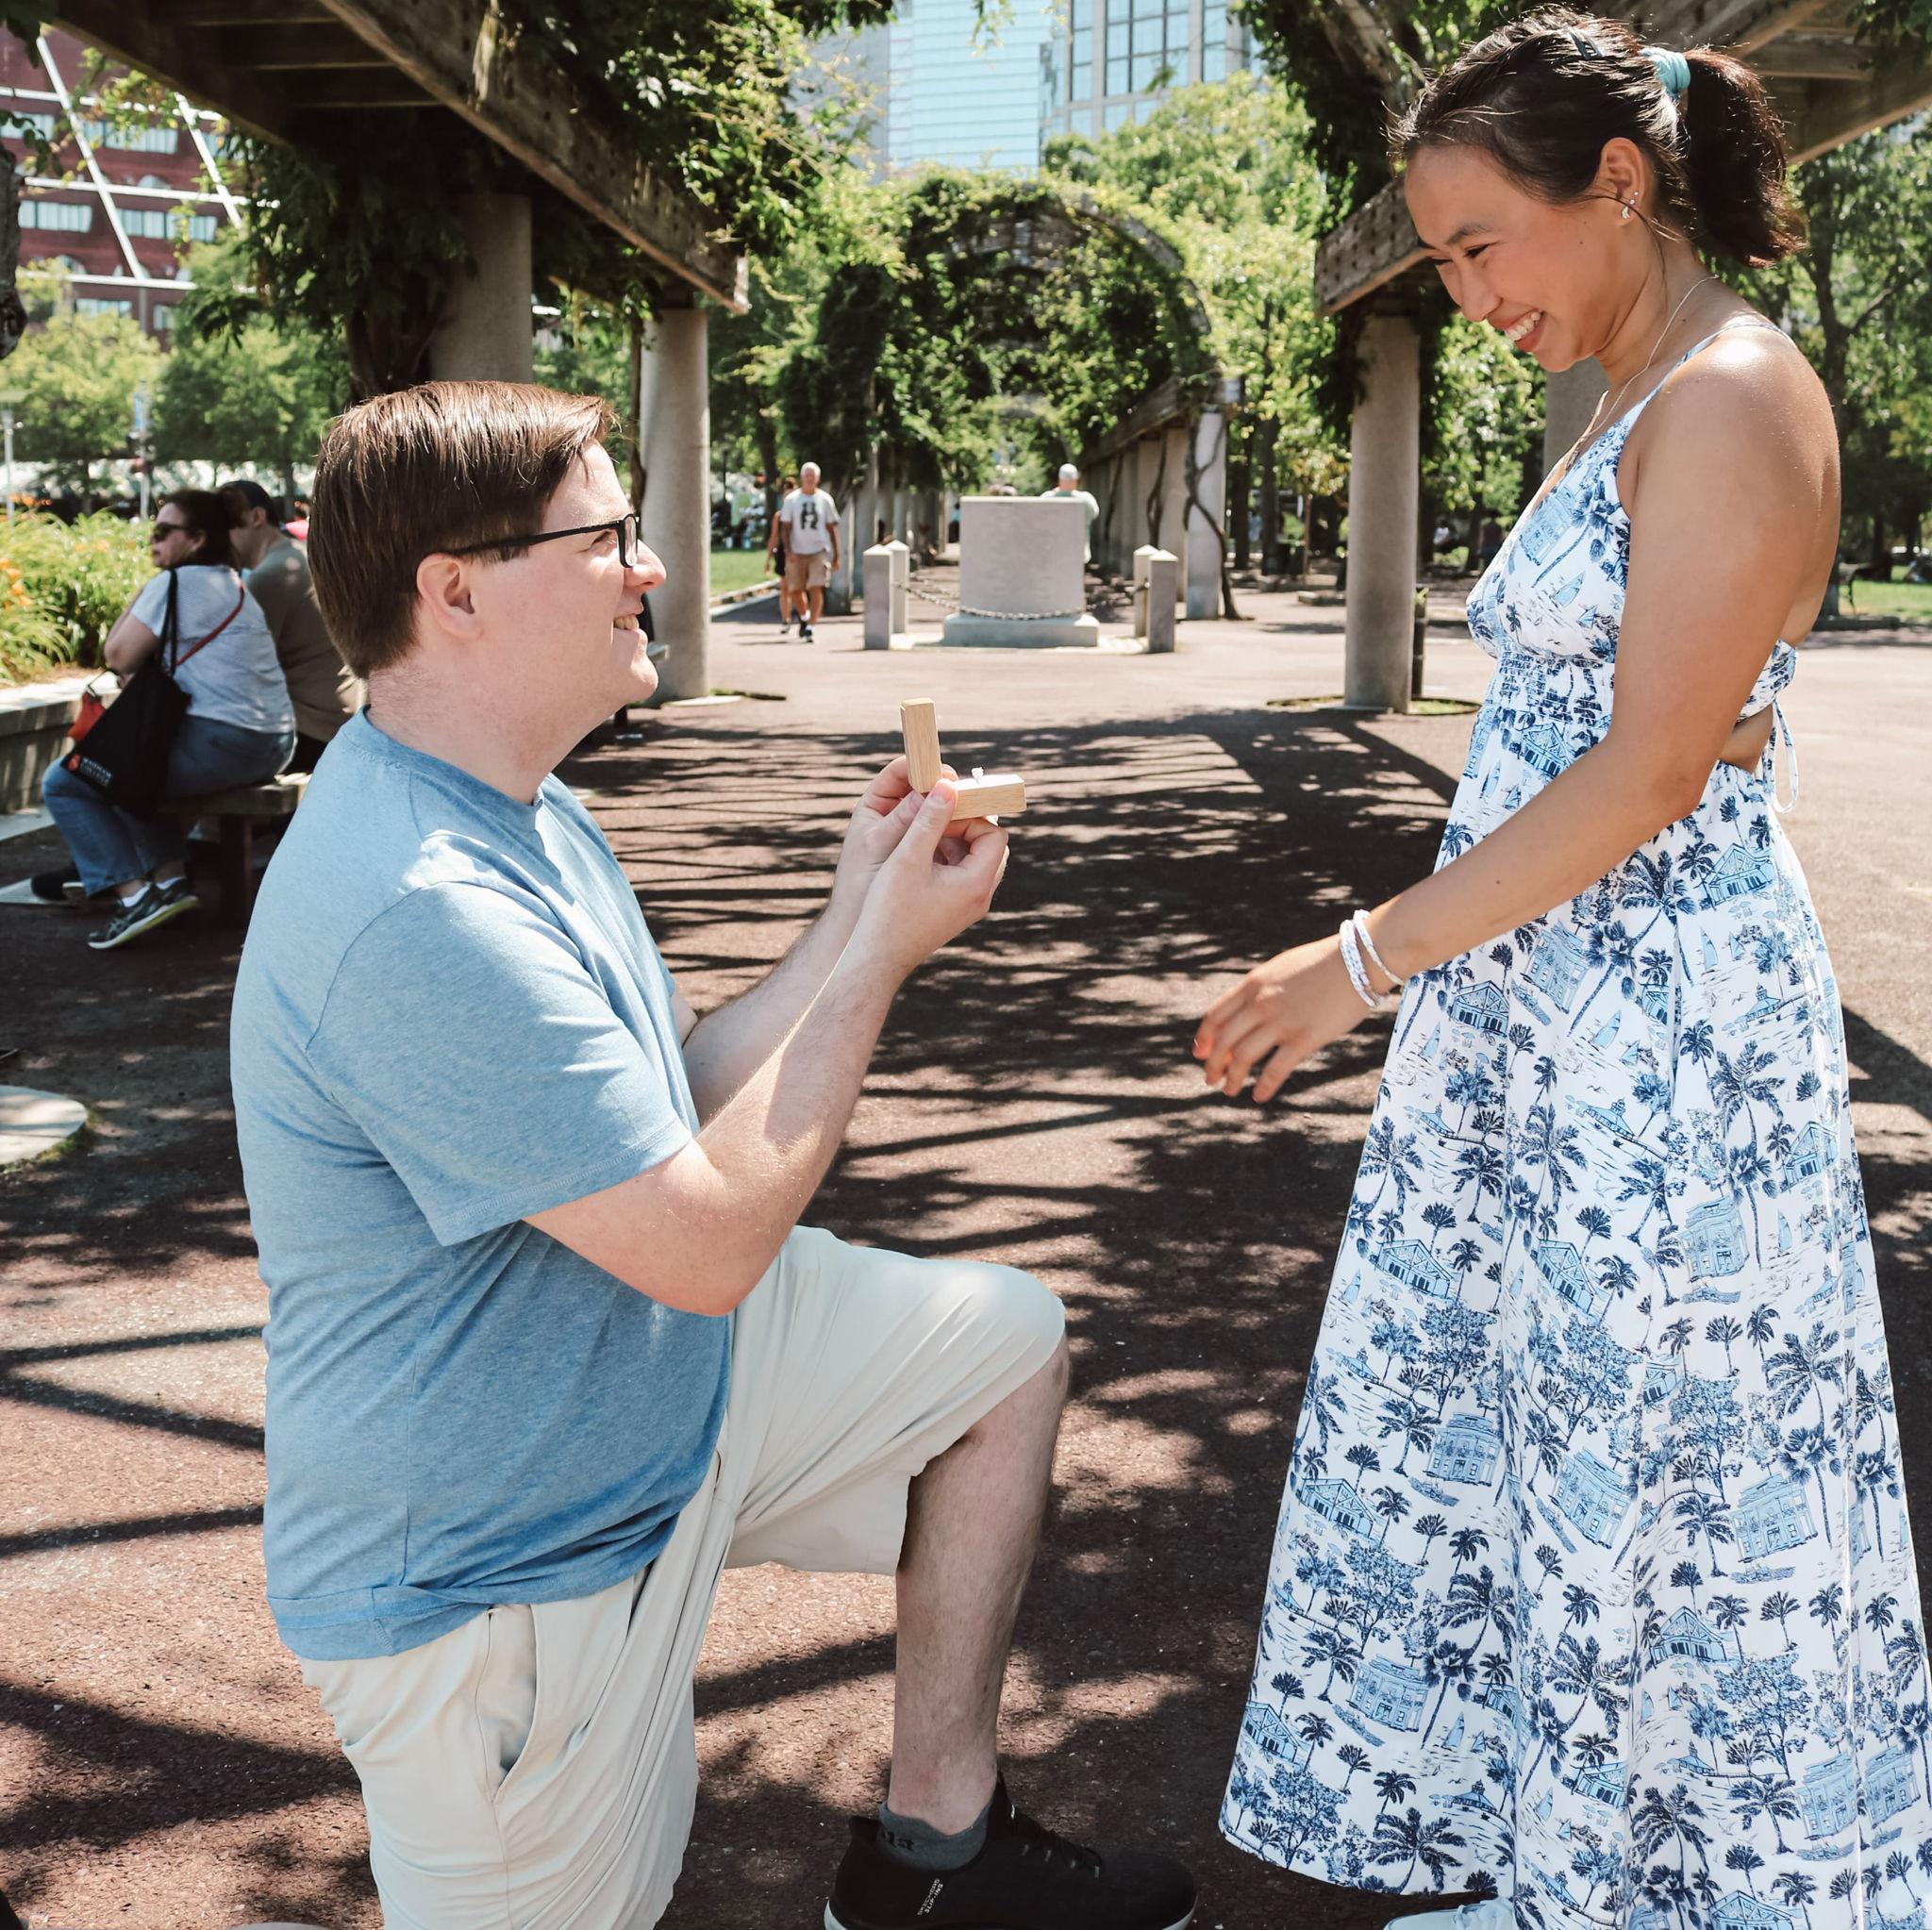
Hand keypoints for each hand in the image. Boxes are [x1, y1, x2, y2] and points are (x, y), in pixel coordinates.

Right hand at [853, 781, 1007, 976]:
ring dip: (953, 842)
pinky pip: (962, 876)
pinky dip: (946, 860)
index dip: (969, 816)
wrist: (876, 958)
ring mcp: (969, 907)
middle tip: (935, 817)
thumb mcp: (909, 857)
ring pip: (974, 860)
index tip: (941, 811)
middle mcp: (980, 897)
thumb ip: (930, 819)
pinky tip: (918, 857)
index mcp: (976, 883)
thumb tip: (948, 785)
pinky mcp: (955, 912)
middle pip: (988, 846)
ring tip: (922, 835)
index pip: (993, 833)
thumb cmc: (889, 910)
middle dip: (964, 826)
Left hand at [1193, 935, 1372, 1102]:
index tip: (1200, 1054)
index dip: (1205, 1039)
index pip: (1215, 1016)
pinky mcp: (1305, 1039)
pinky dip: (1264, 1087)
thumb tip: (1247, 1010)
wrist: (1359, 959)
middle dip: (1213, 1064)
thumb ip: (1261, 989)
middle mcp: (1261, 1004)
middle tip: (1210, 1079)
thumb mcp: (1281, 969)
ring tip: (1229, 1091)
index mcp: (1253, 984)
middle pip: (1225, 1040)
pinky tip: (1259, 1096)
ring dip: (1232, 1078)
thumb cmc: (1323, 963)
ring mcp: (1282, 1022)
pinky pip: (1275, 1070)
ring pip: (1243, 1057)